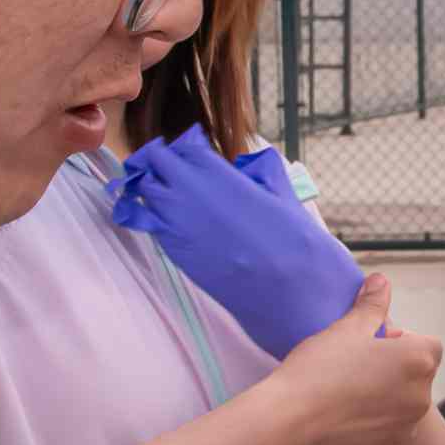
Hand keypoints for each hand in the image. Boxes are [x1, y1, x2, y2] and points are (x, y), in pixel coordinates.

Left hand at [111, 129, 366, 359]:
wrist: (293, 298)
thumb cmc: (300, 249)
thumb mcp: (287, 199)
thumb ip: (266, 174)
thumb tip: (253, 162)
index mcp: (221, 177)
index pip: (183, 147)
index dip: (187, 146)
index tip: (193, 150)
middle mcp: (192, 196)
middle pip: (155, 162)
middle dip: (161, 160)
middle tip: (173, 166)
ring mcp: (179, 227)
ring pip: (144, 192)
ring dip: (152, 186)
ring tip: (168, 189)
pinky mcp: (176, 255)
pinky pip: (150, 224)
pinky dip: (154, 215)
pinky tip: (170, 218)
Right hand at [261, 277, 442, 444]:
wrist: (290, 422)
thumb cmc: (320, 367)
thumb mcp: (346, 327)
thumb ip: (372, 305)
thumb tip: (382, 281)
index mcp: (419, 360)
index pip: (427, 345)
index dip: (401, 343)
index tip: (372, 347)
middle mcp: (422, 397)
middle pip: (417, 378)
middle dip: (395, 373)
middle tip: (355, 371)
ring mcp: (407, 429)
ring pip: (404, 407)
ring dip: (388, 402)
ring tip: (348, 398)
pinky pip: (390, 435)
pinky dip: (375, 430)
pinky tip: (346, 422)